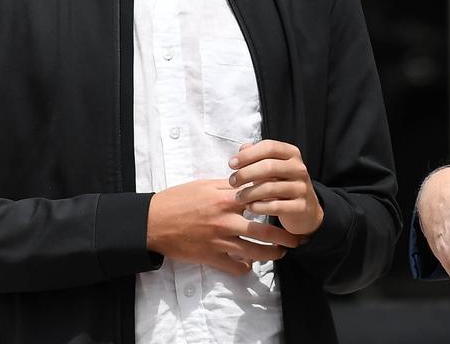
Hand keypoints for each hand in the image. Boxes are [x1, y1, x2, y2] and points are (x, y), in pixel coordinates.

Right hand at [146, 178, 302, 275]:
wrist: (152, 222)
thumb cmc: (177, 200)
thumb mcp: (203, 185)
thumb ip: (227, 185)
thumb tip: (247, 181)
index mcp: (224, 200)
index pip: (259, 200)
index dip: (276, 202)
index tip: (289, 205)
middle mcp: (225, 222)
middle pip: (263, 231)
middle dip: (284, 237)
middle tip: (297, 239)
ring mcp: (219, 242)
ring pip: (254, 252)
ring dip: (271, 254)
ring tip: (281, 253)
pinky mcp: (210, 257)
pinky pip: (234, 267)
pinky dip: (245, 268)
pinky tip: (250, 266)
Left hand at [229, 140, 323, 235]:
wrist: (305, 210)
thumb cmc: (282, 184)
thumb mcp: (271, 167)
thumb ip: (256, 156)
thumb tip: (242, 149)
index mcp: (292, 154)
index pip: (269, 147)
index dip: (248, 154)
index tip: (231, 164)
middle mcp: (299, 168)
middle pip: (269, 166)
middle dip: (246, 174)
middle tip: (232, 182)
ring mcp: (301, 188)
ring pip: (270, 188)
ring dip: (249, 193)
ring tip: (239, 197)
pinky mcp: (300, 207)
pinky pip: (275, 206)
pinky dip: (258, 207)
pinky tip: (250, 207)